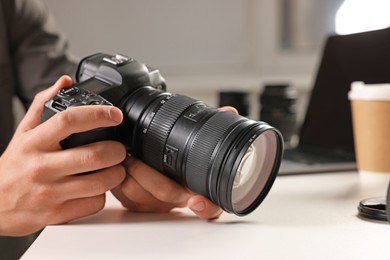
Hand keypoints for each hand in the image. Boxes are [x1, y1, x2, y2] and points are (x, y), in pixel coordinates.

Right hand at [0, 76, 126, 235]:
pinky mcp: (56, 214)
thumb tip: (65, 81)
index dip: (97, 115)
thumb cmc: (14, 165)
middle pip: (93, 155)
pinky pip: (93, 204)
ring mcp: (49, 193)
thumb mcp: (24, 132)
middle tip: (119, 149)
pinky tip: (98, 188)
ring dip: (116, 174)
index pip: (69, 120)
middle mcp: (41, 167)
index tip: (115, 115)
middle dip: (116, 151)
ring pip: (100, 182)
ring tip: (114, 168)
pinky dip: (102, 195)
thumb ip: (44, 104)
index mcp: (34, 142)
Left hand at [111, 106, 238, 219]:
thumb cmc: (178, 159)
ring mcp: (159, 206)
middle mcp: (180, 200)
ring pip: (145, 199)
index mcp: (198, 188)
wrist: (157, 171)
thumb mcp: (195, 143)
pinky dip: (121, 185)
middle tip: (134, 158)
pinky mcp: (138, 206)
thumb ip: (213, 128)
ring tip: (125, 159)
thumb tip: (229, 112)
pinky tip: (119, 170)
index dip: (206, 206)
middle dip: (148, 175)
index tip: (196, 200)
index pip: (211, 207)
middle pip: (169, 196)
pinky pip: (128, 201)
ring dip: (132, 177)